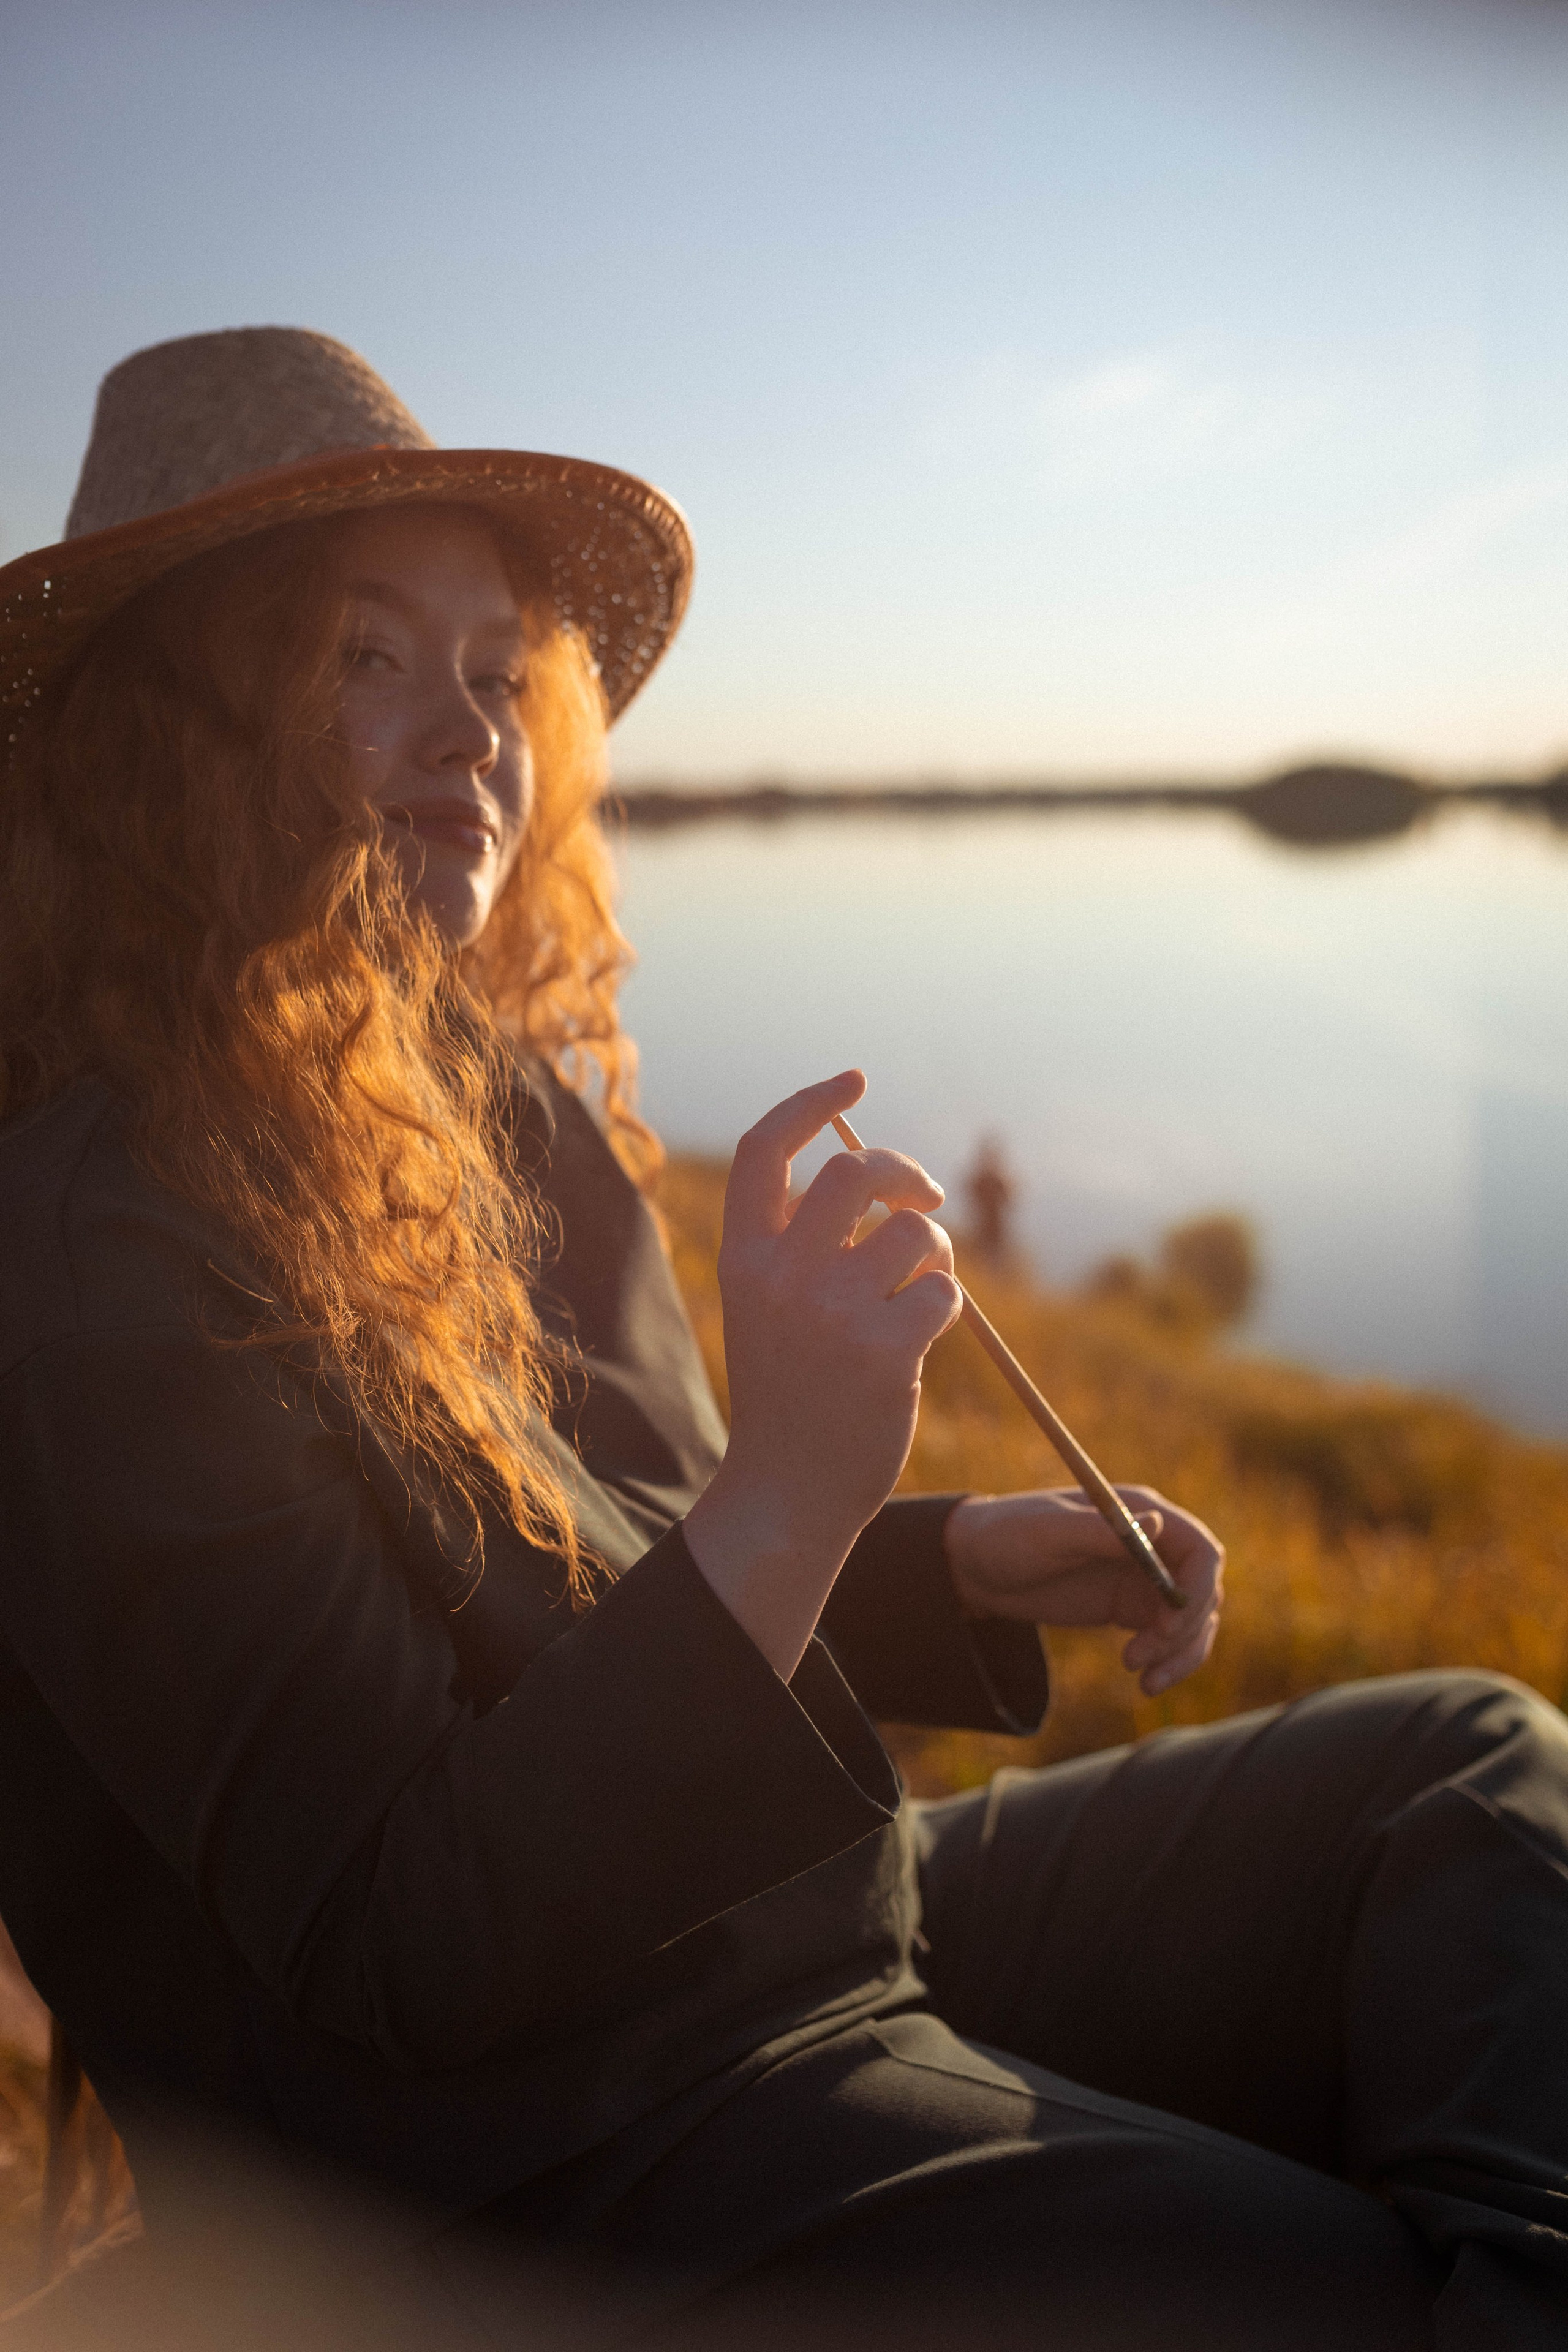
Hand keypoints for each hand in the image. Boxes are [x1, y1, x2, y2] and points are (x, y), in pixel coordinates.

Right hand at [684, 1071, 962, 1678]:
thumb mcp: (769, 1307)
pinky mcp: (885, 1352)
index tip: (853, 1079)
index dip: (809, 1102)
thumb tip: (875, 1170)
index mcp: (742, 1259)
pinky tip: (922, 1334)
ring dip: (933, 1252)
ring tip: (919, 1288)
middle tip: (922, 1199)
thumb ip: (801, 1242)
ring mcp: (833, 1314)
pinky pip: (942, 1290)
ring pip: (914, 1232)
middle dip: (903, 1173)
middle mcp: (781, 1277)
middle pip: (853, 1173)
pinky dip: (944, 1303)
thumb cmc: (790, 1391)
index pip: (764, 1150)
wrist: (789, 1491)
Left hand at [944, 1486, 1223, 1696]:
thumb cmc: (1007, 1535)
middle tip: (1143, 1656)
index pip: (1201, 1550)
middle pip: (1203, 1591)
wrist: (974, 1566)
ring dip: (1181, 1654)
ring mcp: (1144, 1578)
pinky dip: (1168, 1662)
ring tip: (1144, 1680)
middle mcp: (1152, 1544)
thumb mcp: (1048, 1533)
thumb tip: (1160, 1523)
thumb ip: (1103, 1532)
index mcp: (1140, 1512)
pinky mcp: (1130, 1609)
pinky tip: (1144, 1681)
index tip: (1166, 1624)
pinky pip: (1169, 1638)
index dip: (1197, 1589)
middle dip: (1185, 1630)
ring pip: (1193, 1621)